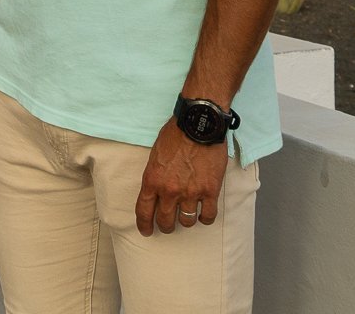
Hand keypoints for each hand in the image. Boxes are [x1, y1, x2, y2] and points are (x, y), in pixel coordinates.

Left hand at [134, 120, 228, 235]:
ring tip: (188, 215)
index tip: (147, 231)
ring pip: (187, 222)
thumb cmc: (176, 134)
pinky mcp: (210, 191)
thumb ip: (155, 175)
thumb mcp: (155, 154)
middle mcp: (170, 190)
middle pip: (166, 221)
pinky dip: (205, 218)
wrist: (198, 124)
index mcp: (152, 180)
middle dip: (166, 226)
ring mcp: (191, 192)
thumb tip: (157, 189)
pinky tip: (204, 214)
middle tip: (169, 225)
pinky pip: (208, 216)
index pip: (144, 211)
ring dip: (186, 221)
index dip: (144, 225)